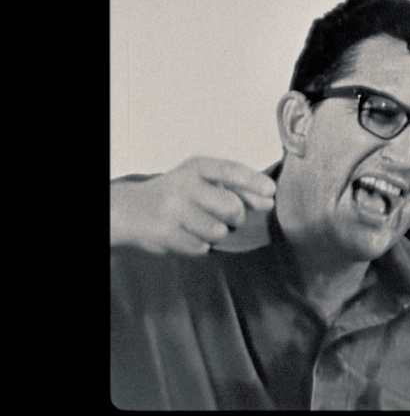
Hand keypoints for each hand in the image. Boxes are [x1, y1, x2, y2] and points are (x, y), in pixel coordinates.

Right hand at [110, 156, 274, 254]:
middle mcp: (184, 185)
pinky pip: (201, 247)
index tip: (271, 191)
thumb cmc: (178, 195)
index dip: (254, 182)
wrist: (132, 210)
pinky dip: (200, 245)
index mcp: (196, 167)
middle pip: (232, 207)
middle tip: (228, 217)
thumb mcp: (202, 181)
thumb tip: (269, 201)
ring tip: (201, 226)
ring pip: (218, 232)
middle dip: (237, 217)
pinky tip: (187, 234)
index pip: (231, 171)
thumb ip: (235, 188)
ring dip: (216, 234)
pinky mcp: (166, 233)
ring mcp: (173, 210)